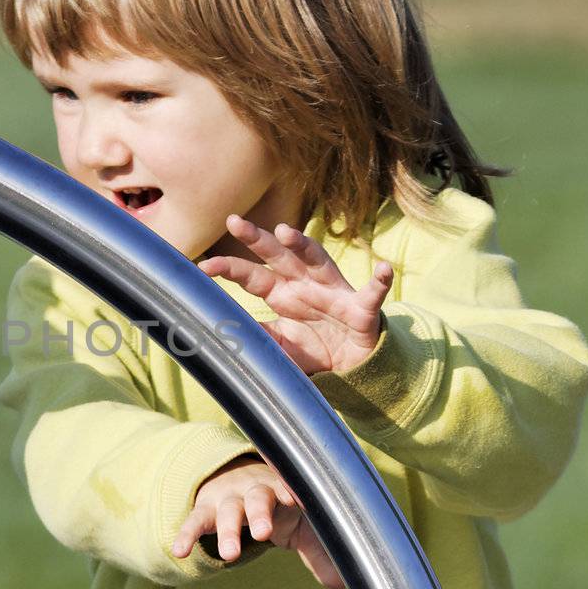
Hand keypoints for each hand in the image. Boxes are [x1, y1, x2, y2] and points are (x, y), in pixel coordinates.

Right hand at [171, 458, 342, 588]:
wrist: (236, 477)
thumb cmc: (277, 505)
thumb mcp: (300, 525)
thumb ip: (319, 551)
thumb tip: (342, 583)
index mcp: (283, 489)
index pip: (289, 487)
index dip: (292, 492)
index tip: (297, 500)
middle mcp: (254, 489)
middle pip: (257, 498)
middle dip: (260, 513)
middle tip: (263, 533)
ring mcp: (228, 498)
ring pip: (227, 510)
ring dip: (228, 530)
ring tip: (229, 555)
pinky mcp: (206, 509)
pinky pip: (194, 521)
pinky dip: (186, 534)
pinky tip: (179, 552)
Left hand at [199, 216, 392, 374]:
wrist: (352, 366)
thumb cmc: (315, 348)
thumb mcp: (279, 346)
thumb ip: (256, 338)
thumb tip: (221, 334)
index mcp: (282, 293)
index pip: (252, 276)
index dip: (229, 268)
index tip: (204, 266)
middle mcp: (305, 285)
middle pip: (278, 256)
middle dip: (258, 239)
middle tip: (235, 222)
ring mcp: (334, 293)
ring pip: (318, 261)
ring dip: (304, 246)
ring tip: (287, 233)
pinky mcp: (362, 309)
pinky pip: (373, 293)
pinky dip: (380, 281)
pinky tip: (384, 270)